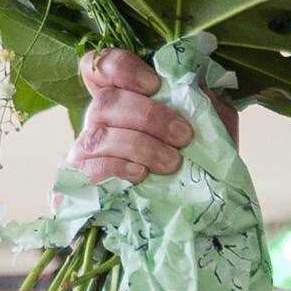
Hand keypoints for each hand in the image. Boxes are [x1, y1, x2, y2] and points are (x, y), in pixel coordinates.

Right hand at [67, 47, 234, 183]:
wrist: (187, 223)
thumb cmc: (191, 171)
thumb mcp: (212, 135)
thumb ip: (209, 108)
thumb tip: (201, 88)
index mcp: (124, 101)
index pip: (101, 67)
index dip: (121, 67)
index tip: (154, 84)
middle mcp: (99, 121)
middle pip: (106, 101)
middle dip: (148, 116)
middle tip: (183, 136)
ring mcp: (85, 152)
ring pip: (100, 134)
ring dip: (141, 146)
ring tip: (172, 163)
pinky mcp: (79, 184)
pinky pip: (90, 168)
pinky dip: (119, 168)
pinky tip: (141, 176)